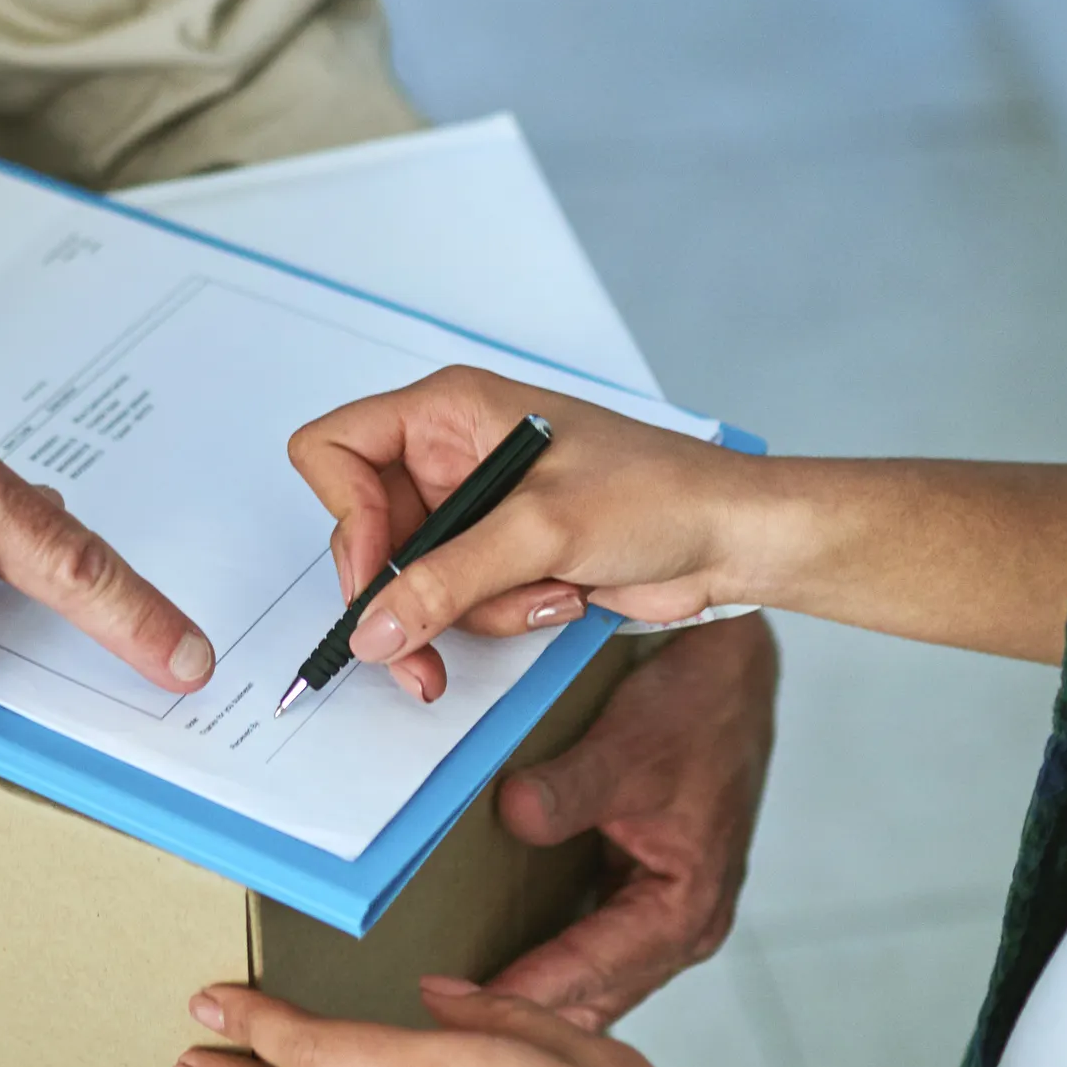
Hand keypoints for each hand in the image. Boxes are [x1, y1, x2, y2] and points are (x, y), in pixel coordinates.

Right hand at [288, 368, 772, 680]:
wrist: (731, 538)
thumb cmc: (659, 493)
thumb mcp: (542, 531)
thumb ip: (448, 580)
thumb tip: (375, 626)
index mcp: (448, 411)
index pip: (336, 449)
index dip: (345, 515)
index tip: (380, 573)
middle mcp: (450, 454)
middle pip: (366, 531)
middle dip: (406, 595)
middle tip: (419, 655)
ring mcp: (474, 508)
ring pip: (413, 581)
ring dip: (474, 609)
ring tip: (547, 592)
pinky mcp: (500, 555)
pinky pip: (459, 603)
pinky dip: (504, 616)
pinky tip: (563, 595)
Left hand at [489, 612, 776, 1027]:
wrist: (729, 673)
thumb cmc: (696, 710)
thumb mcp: (628, 747)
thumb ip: (570, 789)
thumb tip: (513, 816)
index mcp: (686, 911)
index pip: (588, 972)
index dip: (518, 993)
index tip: (451, 1009)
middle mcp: (682, 929)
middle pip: (591, 1000)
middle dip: (521, 1017)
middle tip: (436, 1024)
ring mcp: (664, 918)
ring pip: (593, 986)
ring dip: (534, 997)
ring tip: (453, 1011)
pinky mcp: (646, 897)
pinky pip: (592, 951)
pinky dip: (549, 963)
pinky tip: (494, 963)